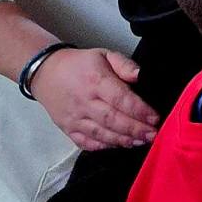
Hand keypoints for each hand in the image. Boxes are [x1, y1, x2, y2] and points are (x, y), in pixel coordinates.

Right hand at [30, 48, 160, 150]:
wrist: (46, 73)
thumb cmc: (79, 64)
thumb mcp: (103, 55)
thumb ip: (124, 64)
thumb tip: (140, 75)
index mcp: (95, 80)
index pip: (121, 99)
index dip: (140, 110)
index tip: (155, 117)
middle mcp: (84, 101)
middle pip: (113, 120)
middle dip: (136, 129)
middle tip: (153, 134)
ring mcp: (75, 118)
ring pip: (102, 134)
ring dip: (123, 140)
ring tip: (141, 141)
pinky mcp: (68, 129)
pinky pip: (87, 143)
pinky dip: (104, 147)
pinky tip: (118, 145)